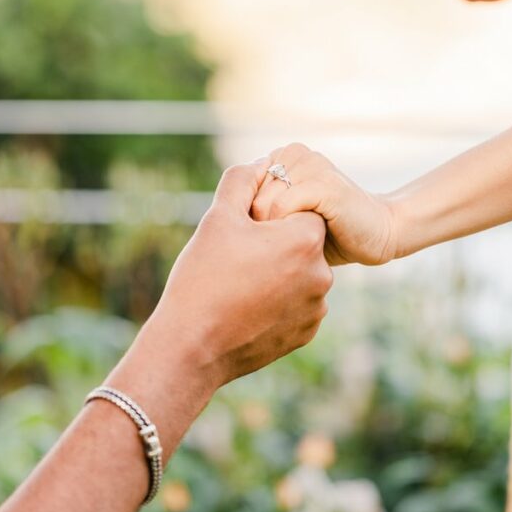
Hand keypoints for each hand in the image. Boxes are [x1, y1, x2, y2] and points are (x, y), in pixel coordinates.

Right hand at [133, 159, 333, 389]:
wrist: (190, 347)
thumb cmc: (202, 278)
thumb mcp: (217, 218)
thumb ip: (242, 181)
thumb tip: (261, 163)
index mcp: (304, 240)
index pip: (300, 211)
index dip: (271, 218)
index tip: (246, 232)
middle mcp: (321, 275)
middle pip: (302, 244)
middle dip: (275, 246)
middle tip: (237, 260)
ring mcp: (316, 309)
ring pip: (300, 276)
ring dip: (278, 275)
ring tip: (239, 285)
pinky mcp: (306, 334)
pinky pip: (297, 306)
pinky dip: (277, 303)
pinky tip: (245, 307)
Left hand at [251, 143, 398, 265]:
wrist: (377, 234)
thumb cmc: (329, 234)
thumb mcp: (285, 219)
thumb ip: (258, 211)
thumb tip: (216, 226)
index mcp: (283, 155)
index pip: (238, 185)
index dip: (245, 219)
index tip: (263, 241)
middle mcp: (294, 152)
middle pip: (248, 196)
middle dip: (258, 228)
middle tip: (281, 247)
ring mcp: (310, 164)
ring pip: (263, 204)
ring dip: (274, 233)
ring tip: (298, 244)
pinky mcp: (324, 183)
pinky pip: (283, 208)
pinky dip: (287, 231)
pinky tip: (309, 241)